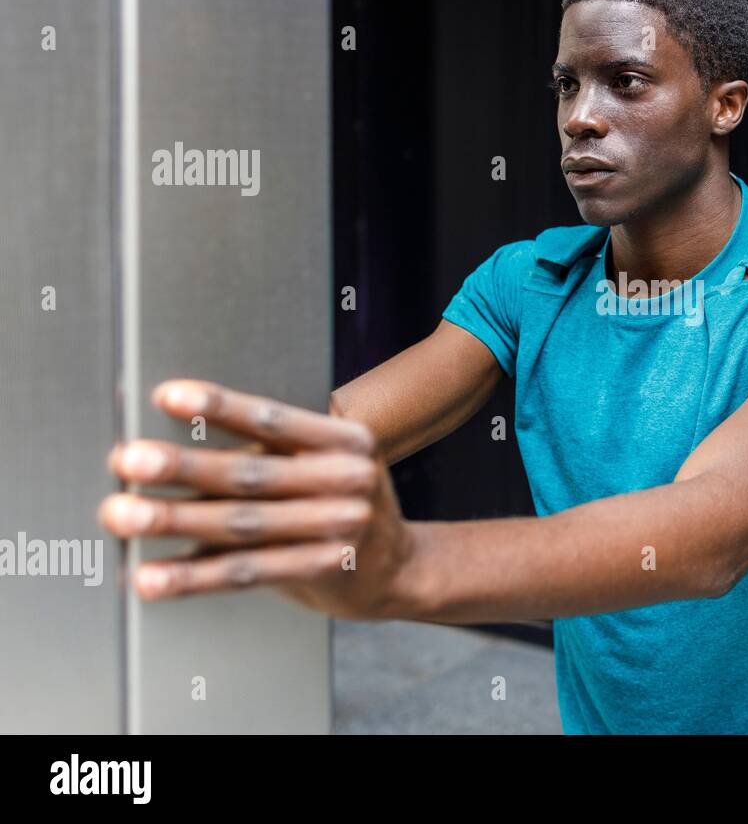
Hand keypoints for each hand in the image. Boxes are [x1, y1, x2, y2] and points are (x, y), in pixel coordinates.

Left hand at [99, 379, 413, 620]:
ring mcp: (342, 528)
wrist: (399, 568)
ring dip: (175, 521)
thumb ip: (266, 456)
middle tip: (129, 459)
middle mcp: (349, 480)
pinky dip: (194, 576)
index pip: (275, 419)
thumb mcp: (324, 466)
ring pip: (243, 524)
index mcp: (346, 440)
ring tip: (123, 515)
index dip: (220, 407)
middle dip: (183, 467)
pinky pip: (247, 573)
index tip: (166, 396)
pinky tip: (153, 576)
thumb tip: (168, 451)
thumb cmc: (340, 506)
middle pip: (252, 473)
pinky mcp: (325, 571)